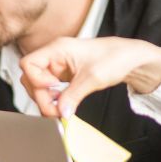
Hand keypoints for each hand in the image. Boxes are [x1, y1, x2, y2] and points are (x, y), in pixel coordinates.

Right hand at [20, 36, 160, 117]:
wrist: (131, 58)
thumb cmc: (115, 58)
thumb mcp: (93, 78)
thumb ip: (73, 96)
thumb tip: (60, 113)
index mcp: (58, 48)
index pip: (29, 64)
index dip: (36, 80)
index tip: (53, 89)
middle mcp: (55, 56)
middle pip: (31, 78)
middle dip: (40, 96)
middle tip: (56, 111)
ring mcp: (59, 66)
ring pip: (38, 85)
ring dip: (46, 99)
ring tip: (61, 109)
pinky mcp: (65, 75)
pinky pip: (50, 89)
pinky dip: (54, 99)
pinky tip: (63, 105)